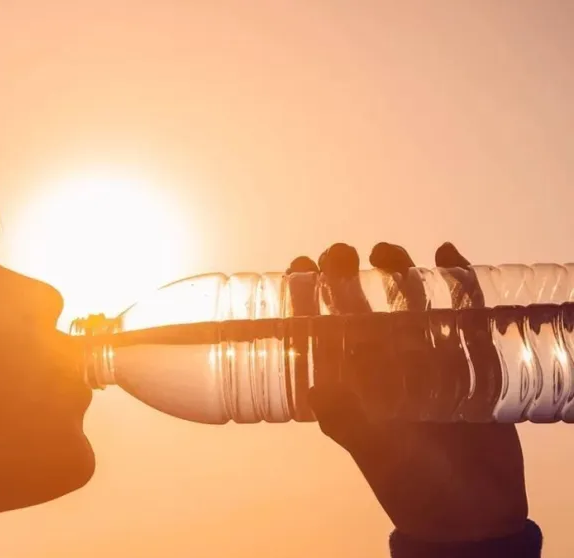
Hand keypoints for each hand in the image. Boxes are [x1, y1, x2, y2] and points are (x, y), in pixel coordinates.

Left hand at [287, 242, 527, 542]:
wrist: (469, 509)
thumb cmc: (408, 480)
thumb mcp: (369, 446)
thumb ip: (344, 417)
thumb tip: (318, 388)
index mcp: (350, 379)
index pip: (320, 327)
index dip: (306, 295)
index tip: (298, 266)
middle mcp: (383, 362)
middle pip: (361, 304)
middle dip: (346, 275)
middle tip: (338, 254)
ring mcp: (426, 356)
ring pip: (407, 300)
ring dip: (397, 270)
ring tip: (385, 252)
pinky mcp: (470, 358)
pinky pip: (462, 312)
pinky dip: (457, 281)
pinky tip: (446, 256)